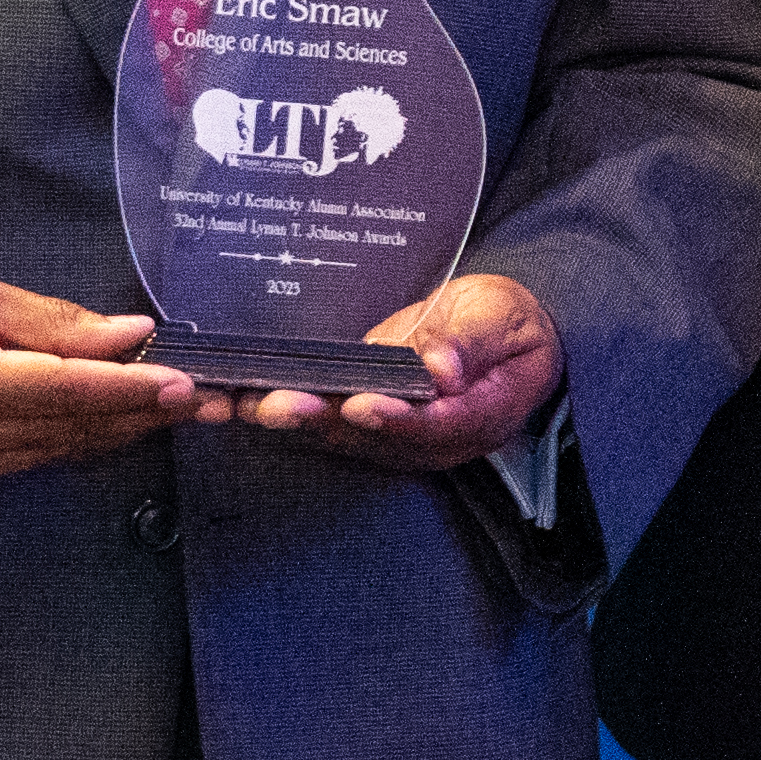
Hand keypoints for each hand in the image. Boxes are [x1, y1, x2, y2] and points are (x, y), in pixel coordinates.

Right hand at [0, 267, 192, 485]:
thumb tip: (127, 335)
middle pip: (74, 428)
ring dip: (125, 428)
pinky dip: (83, 437)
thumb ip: (49, 321)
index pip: (64, 391)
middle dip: (146, 412)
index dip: (130, 390)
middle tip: (214, 396)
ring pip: (64, 449)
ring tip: (186, 405)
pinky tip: (122, 417)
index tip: (188, 383)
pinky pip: (39, 457)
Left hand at [223, 271, 567, 470]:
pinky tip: (252, 402)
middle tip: (278, 405)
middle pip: (377, 439)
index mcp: (481, 417)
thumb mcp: (504, 319)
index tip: (360, 405)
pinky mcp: (373, 422)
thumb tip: (444, 371)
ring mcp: (402, 435)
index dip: (395, 420)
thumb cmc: (509, 325)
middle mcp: (437, 440)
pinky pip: (333, 426)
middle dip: (323, 422)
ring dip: (297, 422)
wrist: (506, 335)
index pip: (435, 427)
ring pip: (347, 437)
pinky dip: (294, 415)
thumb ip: (475, 342)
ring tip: (252, 403)